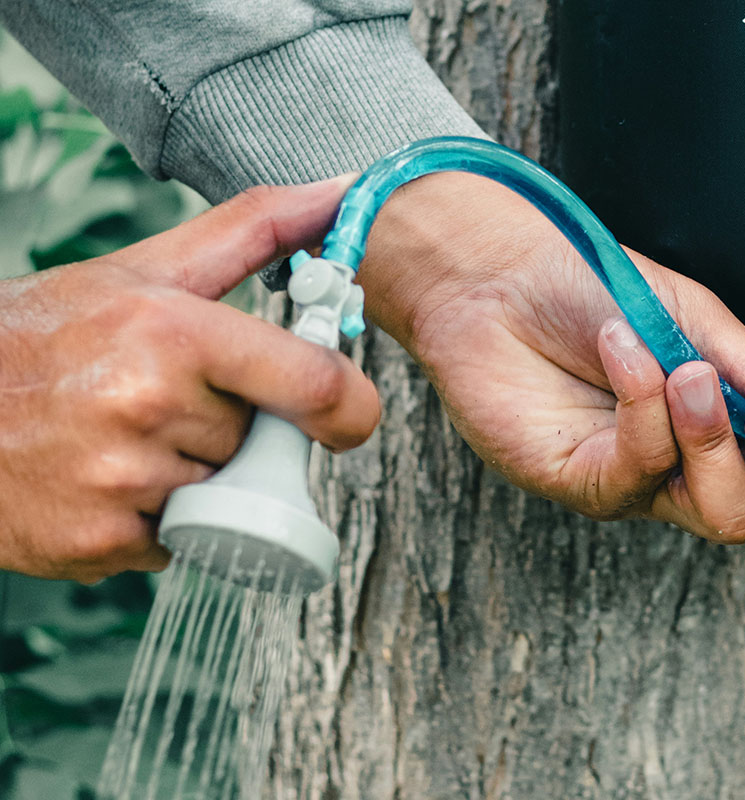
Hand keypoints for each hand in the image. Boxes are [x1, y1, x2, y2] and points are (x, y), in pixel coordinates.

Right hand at [0, 179, 379, 581]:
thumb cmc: (47, 332)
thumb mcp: (147, 269)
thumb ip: (254, 230)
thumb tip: (341, 192)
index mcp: (171, 332)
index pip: (316, 385)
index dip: (352, 408)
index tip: (348, 414)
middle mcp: (147, 407)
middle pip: (262, 443)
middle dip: (234, 429)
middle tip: (167, 404)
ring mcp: (120, 482)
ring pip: (224, 496)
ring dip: (195, 477)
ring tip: (126, 439)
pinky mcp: (97, 542)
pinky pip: (178, 543)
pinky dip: (156, 521)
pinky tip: (105, 481)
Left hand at [358, 173, 744, 541]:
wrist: (499, 270)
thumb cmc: (599, 287)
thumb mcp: (699, 320)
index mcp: (742, 416)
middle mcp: (702, 462)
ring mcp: (646, 483)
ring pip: (725, 516)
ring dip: (718, 442)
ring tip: (686, 372)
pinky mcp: (586, 485)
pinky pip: (641, 475)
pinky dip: (646, 409)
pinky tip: (627, 351)